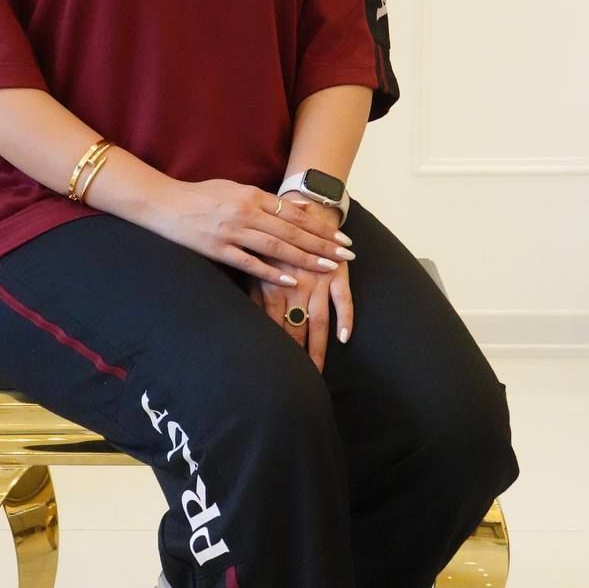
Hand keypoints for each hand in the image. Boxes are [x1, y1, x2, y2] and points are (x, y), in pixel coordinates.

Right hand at [152, 177, 353, 290]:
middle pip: (292, 232)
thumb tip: (293, 208)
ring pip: (276, 247)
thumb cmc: (201, 195)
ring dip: (305, 259)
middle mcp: (246, 213)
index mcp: (251, 195)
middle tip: (346, 256)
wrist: (164, 203)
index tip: (342, 238)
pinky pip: (249, 263)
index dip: (320, 227)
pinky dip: (271, 273)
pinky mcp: (217, 250)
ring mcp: (231, 232)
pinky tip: (291, 281)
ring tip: (328, 268)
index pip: (295, 214)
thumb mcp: (235, 188)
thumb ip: (263, 199)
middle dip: (322, 245)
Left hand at [242, 194, 353, 372]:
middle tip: (295, 383)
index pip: (271, 324)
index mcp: (272, 282)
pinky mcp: (338, 272)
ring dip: (318, 346)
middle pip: (294, 327)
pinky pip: (344, 298)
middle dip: (294, 356)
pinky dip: (345, 318)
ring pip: (318, 319)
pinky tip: (345, 338)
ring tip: (317, 371)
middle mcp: (295, 285)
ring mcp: (319, 280)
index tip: (271, 371)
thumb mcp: (256, 257)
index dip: (272, 347)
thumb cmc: (274, 234)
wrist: (302, 204)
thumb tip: (243, 315)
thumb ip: (253, 285)